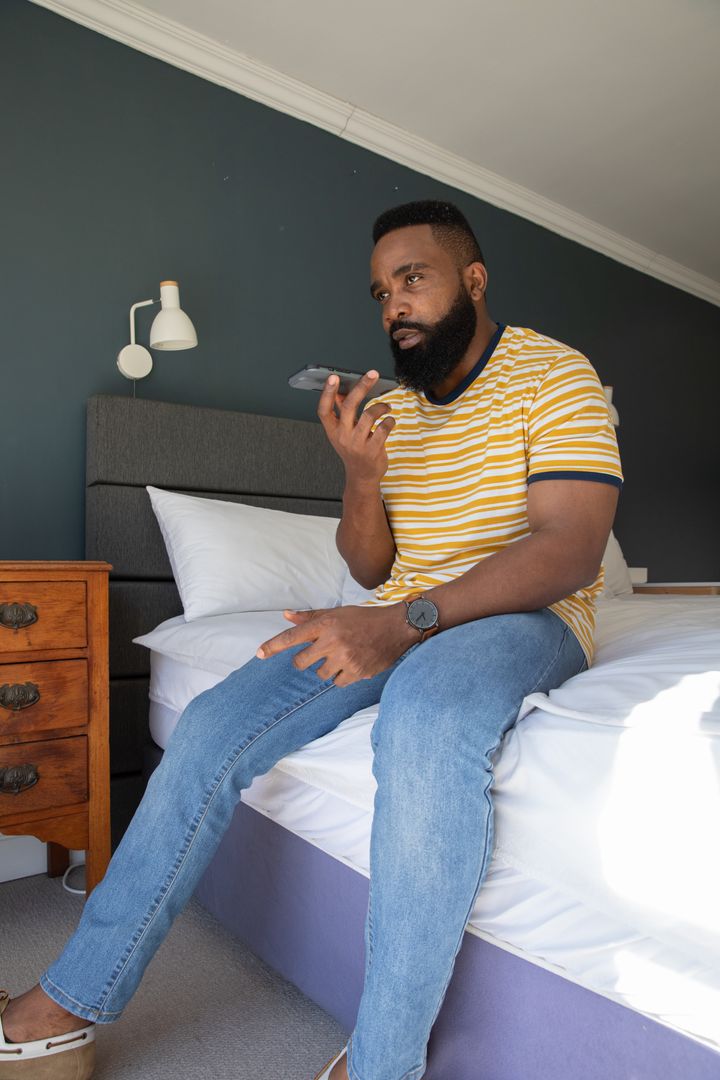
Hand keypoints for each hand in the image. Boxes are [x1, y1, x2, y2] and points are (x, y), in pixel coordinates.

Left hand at [256, 604, 416, 686]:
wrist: (396, 627)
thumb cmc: (364, 618)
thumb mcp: (337, 612)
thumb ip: (311, 617)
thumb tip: (286, 614)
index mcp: (326, 624)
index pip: (293, 636)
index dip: (273, 646)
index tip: (259, 654)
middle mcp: (333, 641)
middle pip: (302, 662)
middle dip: (306, 661)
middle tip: (320, 654)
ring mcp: (345, 658)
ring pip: (321, 674)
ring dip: (327, 669)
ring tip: (342, 657)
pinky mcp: (357, 672)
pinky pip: (338, 682)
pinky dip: (342, 676)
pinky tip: (353, 664)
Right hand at [317, 370, 394, 485]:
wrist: (362, 476)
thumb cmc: (353, 450)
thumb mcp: (343, 432)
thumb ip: (342, 413)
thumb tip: (341, 392)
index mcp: (333, 430)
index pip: (324, 409)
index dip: (327, 393)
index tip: (333, 377)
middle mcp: (343, 436)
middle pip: (349, 406)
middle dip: (361, 387)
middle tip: (372, 374)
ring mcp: (357, 443)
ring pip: (369, 415)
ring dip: (381, 407)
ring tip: (386, 407)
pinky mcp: (373, 449)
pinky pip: (383, 428)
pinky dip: (389, 421)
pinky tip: (390, 420)